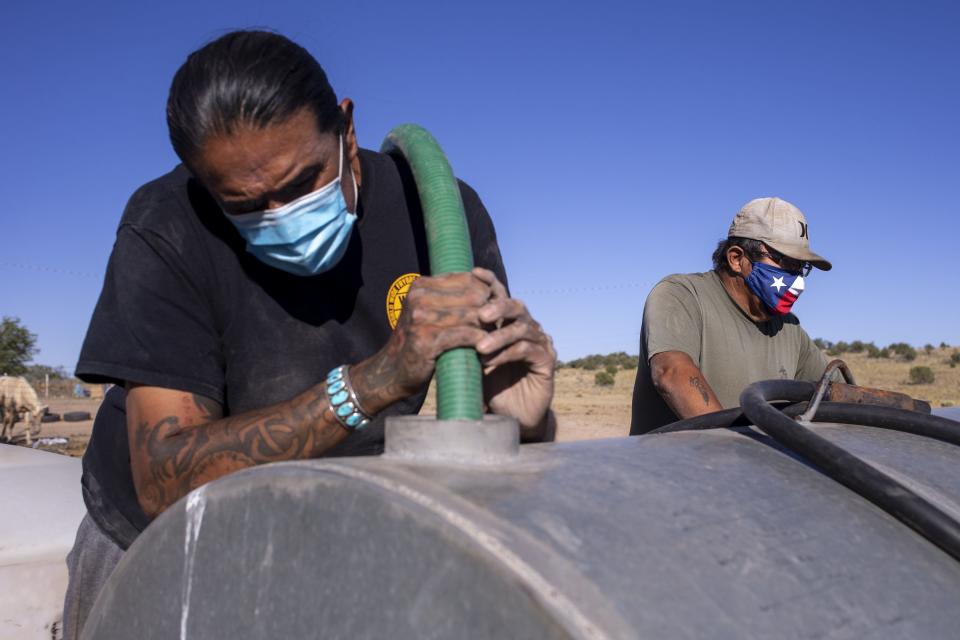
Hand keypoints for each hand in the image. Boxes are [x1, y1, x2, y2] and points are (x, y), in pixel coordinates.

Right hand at [351, 271, 490, 413]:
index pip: (468, 280)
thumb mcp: (429, 311)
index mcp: (421, 285)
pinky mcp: (427, 341)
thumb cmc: (418, 340)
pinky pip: (466, 336)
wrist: (391, 372)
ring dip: (488, 328)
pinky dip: (480, 342)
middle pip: (474, 296)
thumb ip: (451, 297)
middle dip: (490, 310)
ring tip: (495, 337)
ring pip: (473, 315)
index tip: (495, 308)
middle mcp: (419, 298)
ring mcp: (421, 319)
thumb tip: (489, 285)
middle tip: (499, 325)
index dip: (487, 293)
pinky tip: (485, 348)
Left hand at [473, 268, 555, 432]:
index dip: (489, 282)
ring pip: (522, 329)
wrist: (510, 416)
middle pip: (516, 306)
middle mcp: (527, 327)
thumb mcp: (471, 358)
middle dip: (498, 307)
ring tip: (479, 348)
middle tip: (481, 315)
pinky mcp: (547, 361)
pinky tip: (489, 364)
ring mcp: (540, 342)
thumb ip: (463, 337)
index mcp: (509, 321)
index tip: (473, 272)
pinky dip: (507, 355)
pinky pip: (528, 350)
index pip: (501, 295)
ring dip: (499, 337)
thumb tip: (436, 314)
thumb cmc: (489, 384)